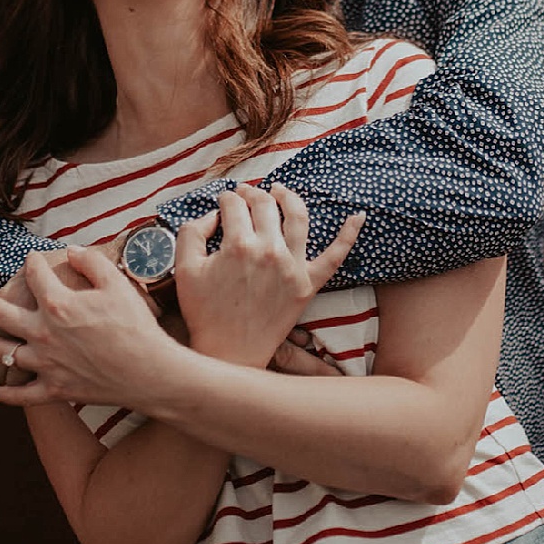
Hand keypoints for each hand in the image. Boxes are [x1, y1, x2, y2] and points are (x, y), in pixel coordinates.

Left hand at [0, 244, 178, 407]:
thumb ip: (90, 262)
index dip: (32, 263)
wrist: (149, 372)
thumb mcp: (116, 283)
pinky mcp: (54, 389)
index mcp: (57, 304)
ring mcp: (46, 364)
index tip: (32, 259)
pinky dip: (5, 395)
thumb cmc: (135, 325)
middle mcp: (43, 334)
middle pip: (1, 314)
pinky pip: (22, 395)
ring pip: (2, 353)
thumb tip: (70, 252)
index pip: (34, 276)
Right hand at [175, 183, 363, 368]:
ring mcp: (292, 268)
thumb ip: (192, 232)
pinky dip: (349, 235)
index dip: (226, 198)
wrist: (229, 353)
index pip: (234, 205)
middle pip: (264, 205)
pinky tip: (358, 216)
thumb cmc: (205, 313)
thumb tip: (214, 215)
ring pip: (298, 217)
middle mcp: (270, 251)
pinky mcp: (308, 285)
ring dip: (289, 197)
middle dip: (251, 193)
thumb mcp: (185, 269)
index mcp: (238, 245)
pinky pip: (335, 257)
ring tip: (279, 190)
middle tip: (244, 194)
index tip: (223, 202)